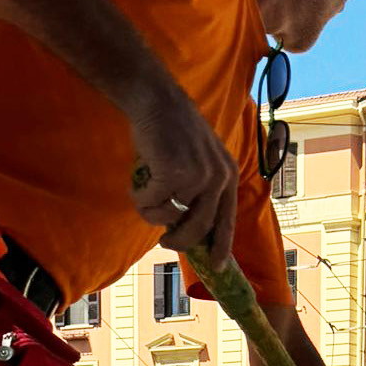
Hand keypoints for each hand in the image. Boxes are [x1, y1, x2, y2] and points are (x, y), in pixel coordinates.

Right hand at [126, 68, 237, 263]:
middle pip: (199, 228)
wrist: (156, 99)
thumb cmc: (172, 131)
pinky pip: (152, 204)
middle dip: (179, 241)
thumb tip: (188, 227)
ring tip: (144, 197)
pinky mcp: (174, 173)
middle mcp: (219, 177)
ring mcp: (198, 175)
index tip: (217, 266)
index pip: (228, 220)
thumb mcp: (198, 159)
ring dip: (152, 213)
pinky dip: (140, 198)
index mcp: (228, 175)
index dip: (222, 245)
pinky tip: (137, 184)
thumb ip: (200, 189)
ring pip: (171, 217)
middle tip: (164, 243)